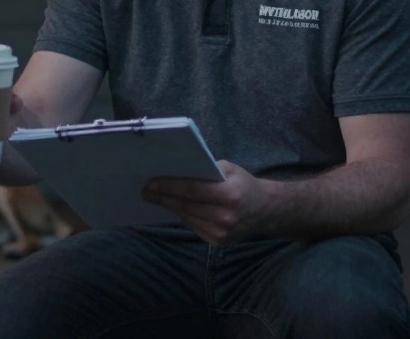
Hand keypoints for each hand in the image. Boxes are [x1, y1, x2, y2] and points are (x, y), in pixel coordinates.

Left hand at [141, 160, 272, 244]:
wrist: (266, 210)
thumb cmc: (243, 184)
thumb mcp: (229, 169)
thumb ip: (205, 170)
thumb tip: (176, 170)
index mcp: (230, 195)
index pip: (192, 190)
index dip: (169, 186)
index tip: (150, 182)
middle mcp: (225, 217)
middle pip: (185, 205)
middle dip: (162, 196)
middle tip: (144, 189)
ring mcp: (221, 233)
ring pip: (186, 216)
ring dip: (168, 206)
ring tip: (152, 196)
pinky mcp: (216, 241)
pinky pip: (192, 225)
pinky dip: (181, 214)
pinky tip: (170, 206)